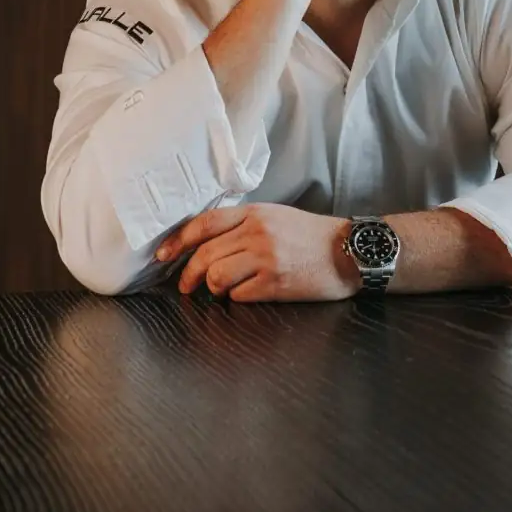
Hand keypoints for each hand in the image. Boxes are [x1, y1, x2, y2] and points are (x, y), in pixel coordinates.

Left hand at [156, 204, 360, 302]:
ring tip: (223, 290)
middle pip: (205, 254)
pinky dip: (238, 298)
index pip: (204, 224)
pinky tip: (251, 293)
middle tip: (186, 286)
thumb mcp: (275, 216)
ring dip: (214, 288)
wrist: (348, 252)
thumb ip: (242, 223)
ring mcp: (266, 259)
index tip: (163, 255)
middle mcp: (257, 233)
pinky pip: (239, 296)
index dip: (178, 240)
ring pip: (216, 277)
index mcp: (254, 213)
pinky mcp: (276, 284)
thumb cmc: (310, 235)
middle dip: (188, 275)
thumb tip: (205, 241)